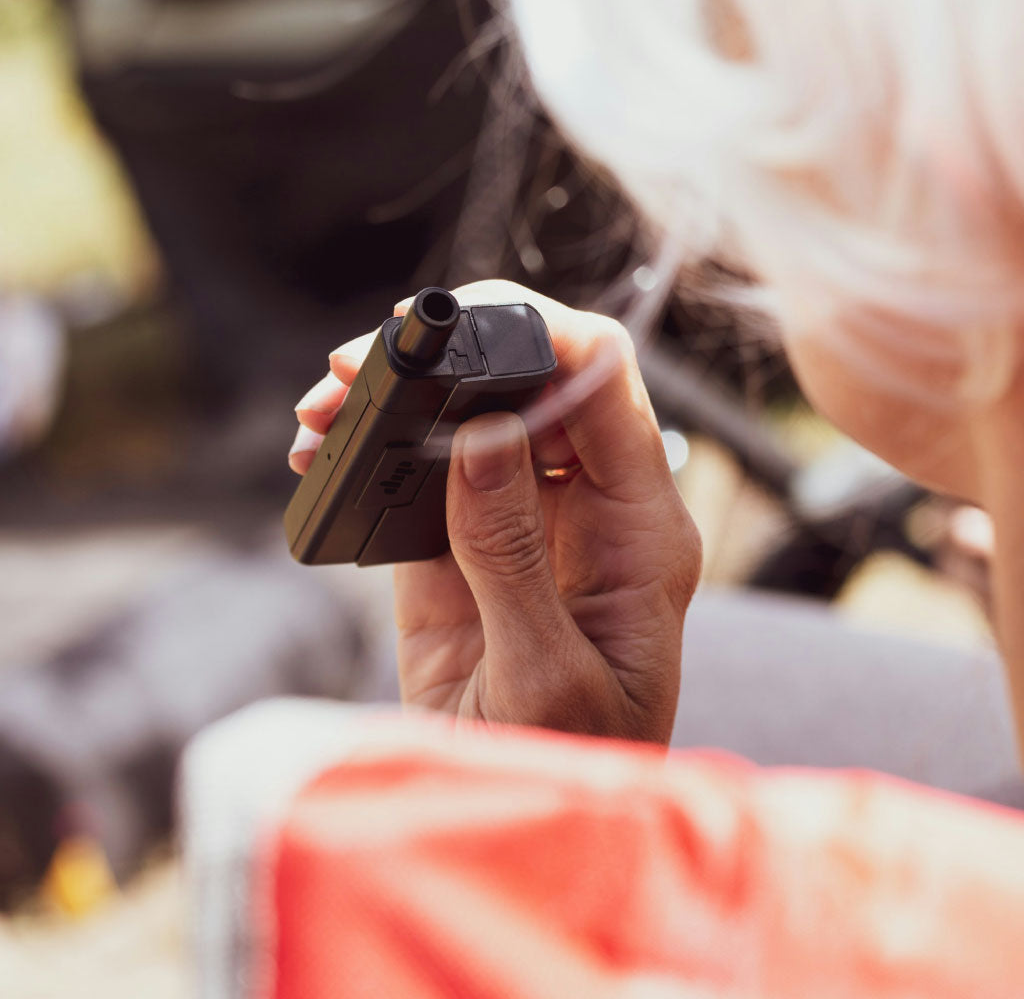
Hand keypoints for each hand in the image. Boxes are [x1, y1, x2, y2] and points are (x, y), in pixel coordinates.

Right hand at [290, 281, 700, 744]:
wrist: (517, 835)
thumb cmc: (568, 770)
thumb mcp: (546, 673)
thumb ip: (512, 552)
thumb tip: (484, 434)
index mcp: (639, 527)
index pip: (605, 385)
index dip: (543, 336)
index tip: (464, 327)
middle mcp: (586, 507)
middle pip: (533, 380)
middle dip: (452, 354)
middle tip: (366, 357)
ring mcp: (519, 520)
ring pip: (467, 417)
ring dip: (397, 397)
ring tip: (324, 403)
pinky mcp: (456, 547)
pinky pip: (416, 473)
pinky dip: (368, 450)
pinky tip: (322, 450)